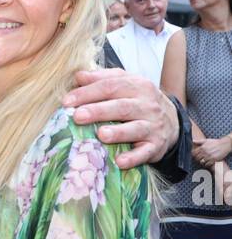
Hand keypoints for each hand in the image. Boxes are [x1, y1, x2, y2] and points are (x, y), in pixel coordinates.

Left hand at [63, 69, 177, 168]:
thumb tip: (79, 76)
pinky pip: (145, 152)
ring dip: (118, 132)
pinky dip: (133, 158)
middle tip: (78, 116)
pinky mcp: (156, 145)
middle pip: (121, 106)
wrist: (172, 121)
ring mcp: (152, 126)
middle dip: (98, 111)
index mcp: (137, 86)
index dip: (88, 93)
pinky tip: (120, 162)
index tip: (67, 102)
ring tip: (101, 135)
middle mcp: (146, 104)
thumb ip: (103, 79)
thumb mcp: (126, 84)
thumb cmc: (139, 102)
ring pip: (135, 128)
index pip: (110, 86)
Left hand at [194, 135, 231, 167]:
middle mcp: (205, 152)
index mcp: (202, 147)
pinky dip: (206, 164)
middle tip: (200, 158)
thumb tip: (193, 141)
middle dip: (198, 159)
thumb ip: (199, 141)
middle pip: (197, 158)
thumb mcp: (207, 140)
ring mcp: (209, 156)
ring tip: (204, 160)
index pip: (194, 153)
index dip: (194, 155)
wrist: (224, 144)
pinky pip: (207, 164)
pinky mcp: (213, 160)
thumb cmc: (215, 142)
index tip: (196, 155)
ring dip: (202, 161)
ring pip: (201, 162)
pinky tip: (208, 162)